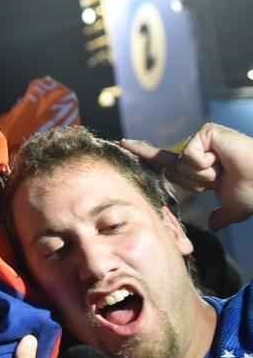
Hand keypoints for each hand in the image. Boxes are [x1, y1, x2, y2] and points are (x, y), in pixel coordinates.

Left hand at [122, 123, 252, 229]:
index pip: (167, 162)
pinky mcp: (206, 132)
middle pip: (173, 170)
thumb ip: (221, 216)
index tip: (124, 143)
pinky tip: (222, 160)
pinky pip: (189, 155)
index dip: (145, 153)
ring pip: (181, 165)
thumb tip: (214, 225)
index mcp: (201, 167)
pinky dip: (205, 163)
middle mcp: (197, 151)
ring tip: (223, 169)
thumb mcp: (233, 209)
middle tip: (220, 178)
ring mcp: (201, 140)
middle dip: (193, 182)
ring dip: (202, 174)